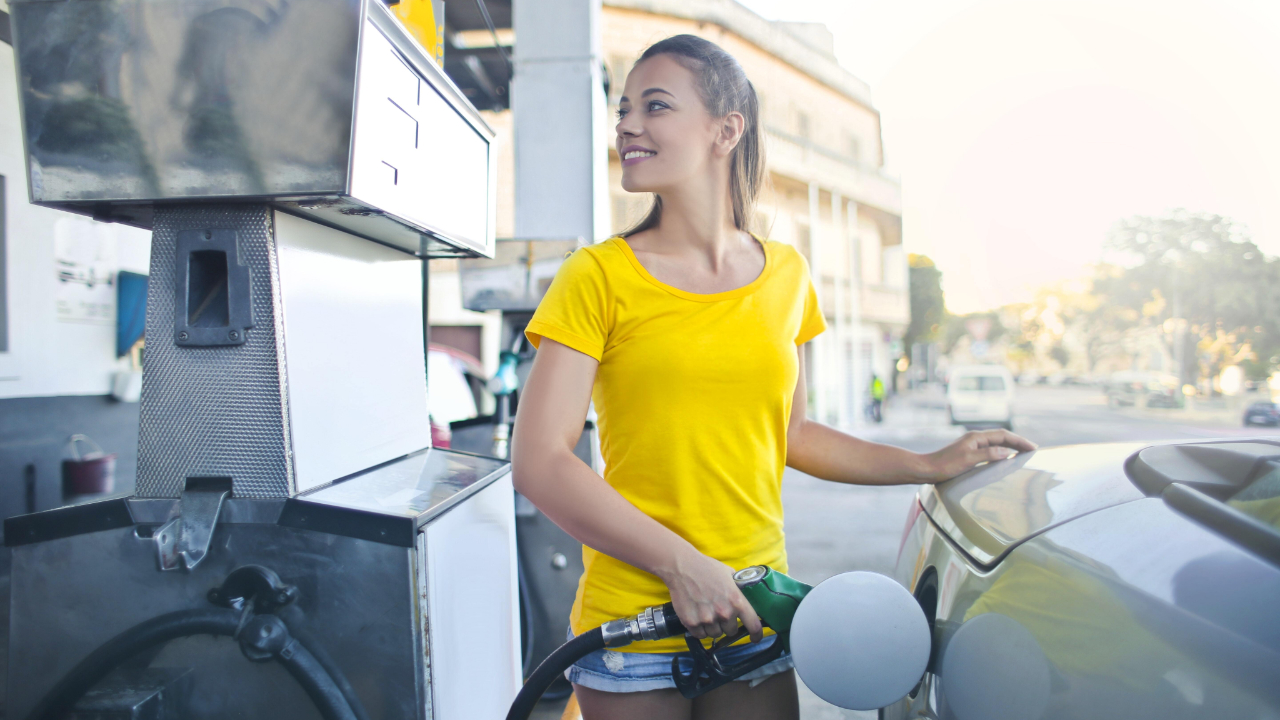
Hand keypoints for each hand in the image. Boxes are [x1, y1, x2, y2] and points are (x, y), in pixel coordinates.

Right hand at [660, 549, 763, 642]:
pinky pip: (700, 635)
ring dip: (713, 627)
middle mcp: (724, 613)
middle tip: (718, 613)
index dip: (756, 634)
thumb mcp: (730, 574)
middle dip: (727, 624)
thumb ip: (739, 590)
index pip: (753, 625)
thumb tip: (746, 599)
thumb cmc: (706, 568)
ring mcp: (707, 619)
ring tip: (706, 612)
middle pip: (731, 631)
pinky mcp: (692, 623)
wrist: (682, 567)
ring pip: (715, 634)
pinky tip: (697, 616)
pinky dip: (699, 629)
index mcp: (737, 601)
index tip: (754, 637)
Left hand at [922, 429, 1036, 482]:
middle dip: (1018, 442)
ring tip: (1023, 452)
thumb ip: (988, 454)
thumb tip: (1007, 451)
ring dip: (1010, 446)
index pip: (1003, 435)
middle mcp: (975, 438)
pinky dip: (1001, 452)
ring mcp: (972, 445)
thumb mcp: (968, 460)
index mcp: (976, 437)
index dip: (1019, 441)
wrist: (926, 469)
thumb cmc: (945, 465)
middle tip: (1032, 449)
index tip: (1033, 447)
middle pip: (1002, 437)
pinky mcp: (969, 453)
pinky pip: (990, 449)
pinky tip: (1004, 458)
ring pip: (996, 443)